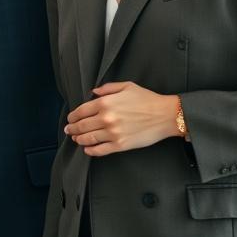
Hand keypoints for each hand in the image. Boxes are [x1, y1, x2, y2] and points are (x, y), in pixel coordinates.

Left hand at [64, 81, 179, 156]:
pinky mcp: (121, 145)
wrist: (167, 115)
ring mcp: (113, 133)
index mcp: (105, 103)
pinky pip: (100, 150)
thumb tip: (93, 92)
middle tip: (68, 131)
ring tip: (76, 139)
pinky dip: (91, 151)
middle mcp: (106, 118)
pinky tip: (87, 150)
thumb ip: (107, 88)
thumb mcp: (127, 86)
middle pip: (81, 126)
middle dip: (72, 129)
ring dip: (79, 140)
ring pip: (88, 138)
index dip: (72, 116)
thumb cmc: (148, 99)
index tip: (70, 119)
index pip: (81, 111)